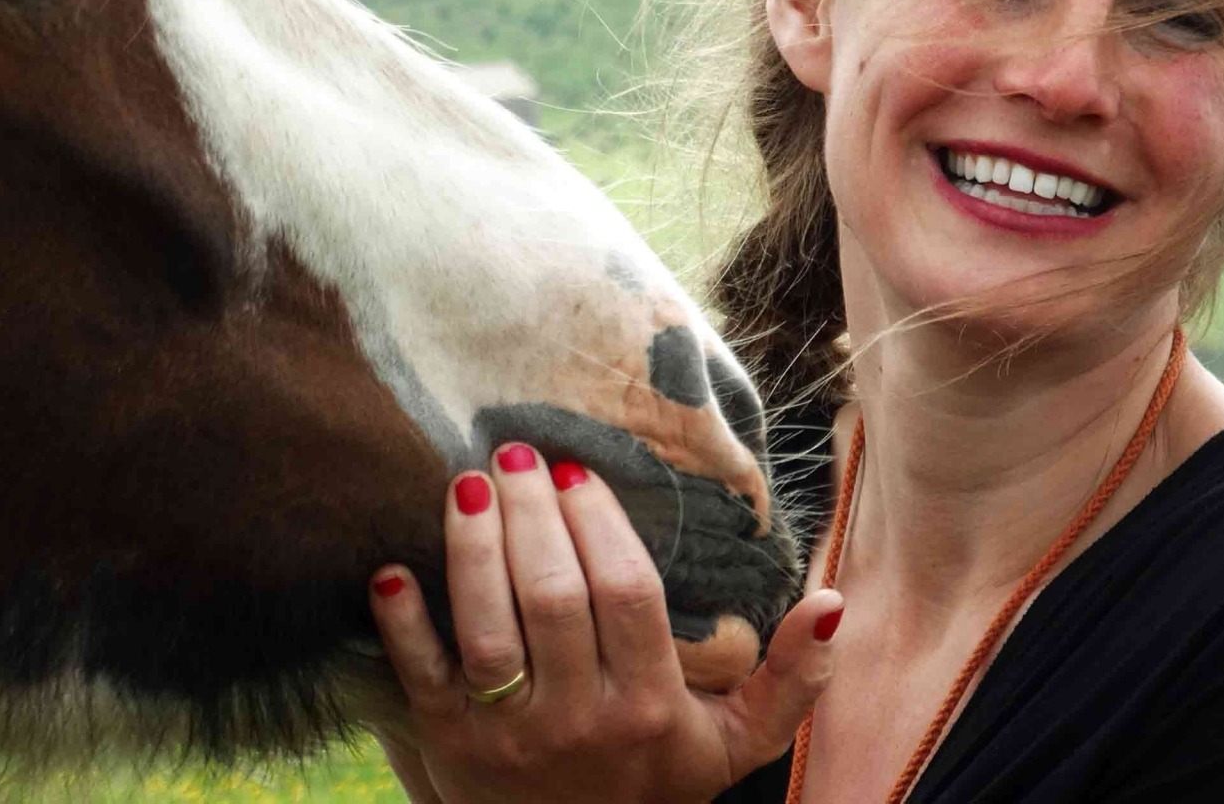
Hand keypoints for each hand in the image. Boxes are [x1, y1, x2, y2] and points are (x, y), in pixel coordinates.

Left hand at [370, 443, 843, 803]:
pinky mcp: (448, 747)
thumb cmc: (654, 780)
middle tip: (514, 452)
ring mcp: (509, 736)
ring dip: (471, 547)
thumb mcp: (735, 744)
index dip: (599, 524)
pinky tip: (390, 570)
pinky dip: (401, 625)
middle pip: (553, 597)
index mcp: (648, 706)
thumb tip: (833, 602)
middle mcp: (578, 721)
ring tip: (464, 482)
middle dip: (530, 513)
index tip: (576, 471)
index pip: (625, 595)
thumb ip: (791, 679)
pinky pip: (419, 678)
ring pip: (486, 627)